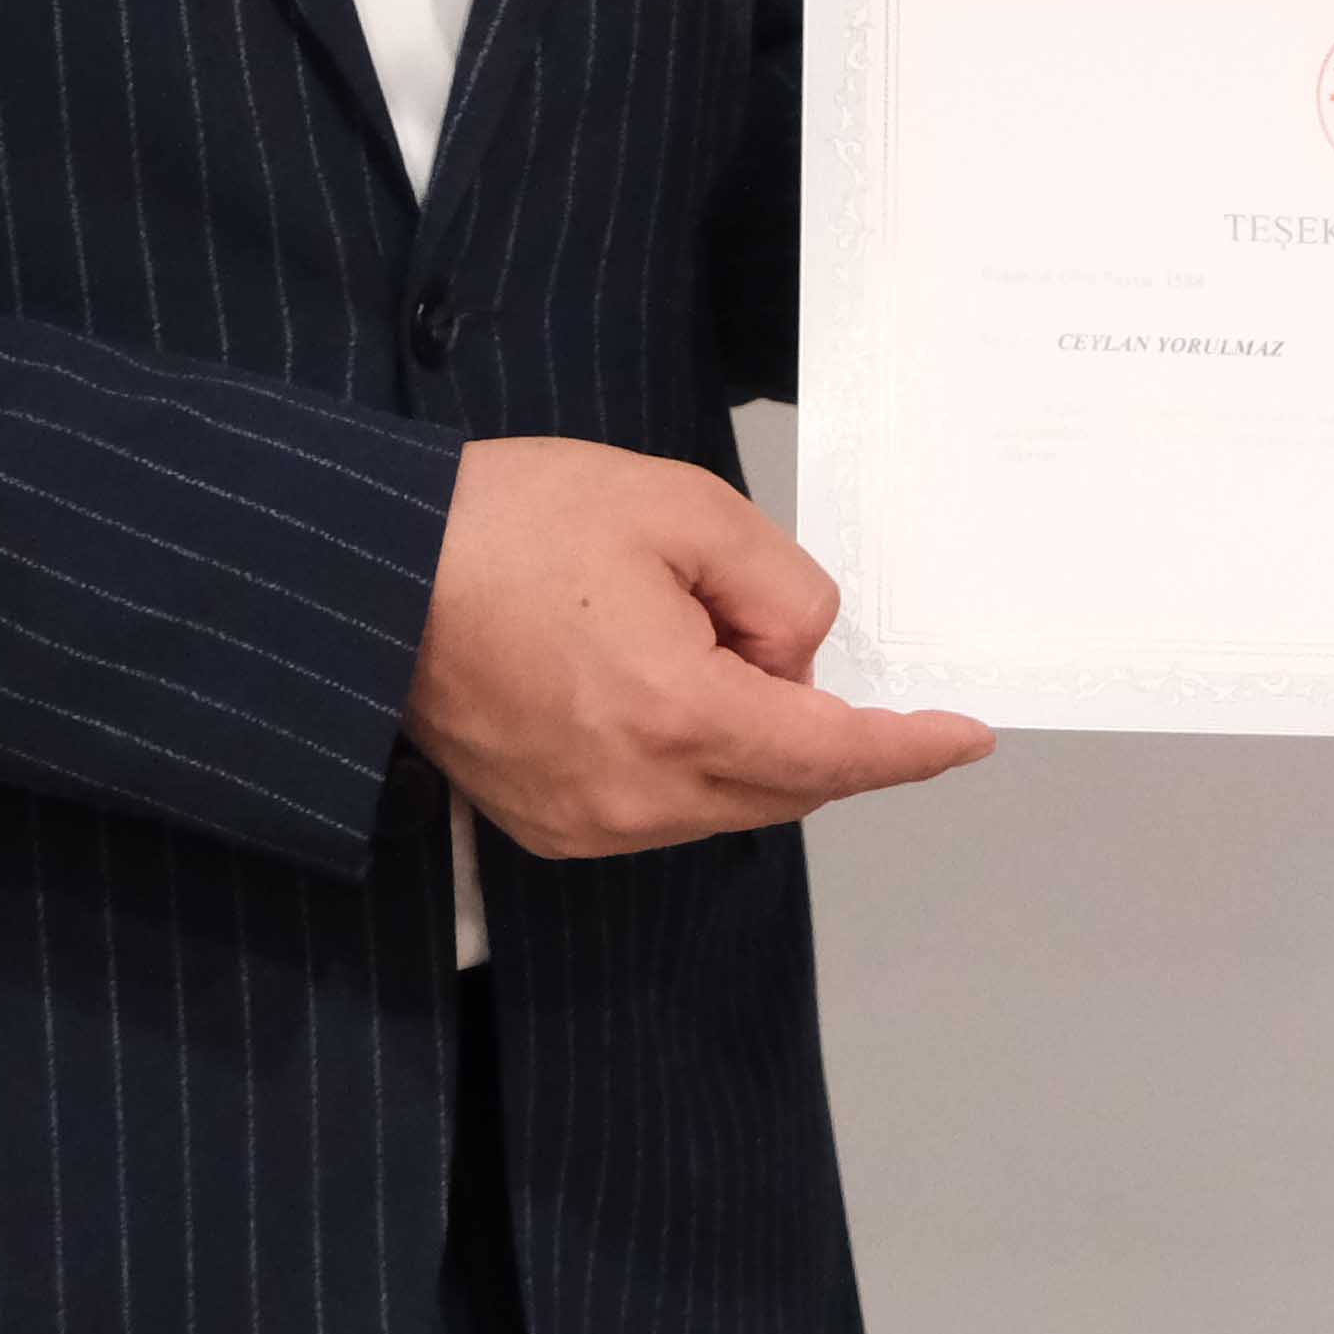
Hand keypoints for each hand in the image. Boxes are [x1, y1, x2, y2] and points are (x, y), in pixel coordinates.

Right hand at [408, 437, 989, 855]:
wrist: (369, 572)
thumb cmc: (512, 524)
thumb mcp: (681, 510)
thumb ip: (778, 588)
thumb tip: (798, 656)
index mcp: (678, 717)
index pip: (832, 757)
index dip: (908, 749)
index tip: (964, 737)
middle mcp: (637, 796)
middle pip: (784, 786)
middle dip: (810, 718)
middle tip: (754, 620)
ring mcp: (586, 822)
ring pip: (724, 800)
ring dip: (743, 735)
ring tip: (668, 630)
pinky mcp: (547, 824)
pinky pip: (661, 807)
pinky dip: (687, 757)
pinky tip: (641, 679)